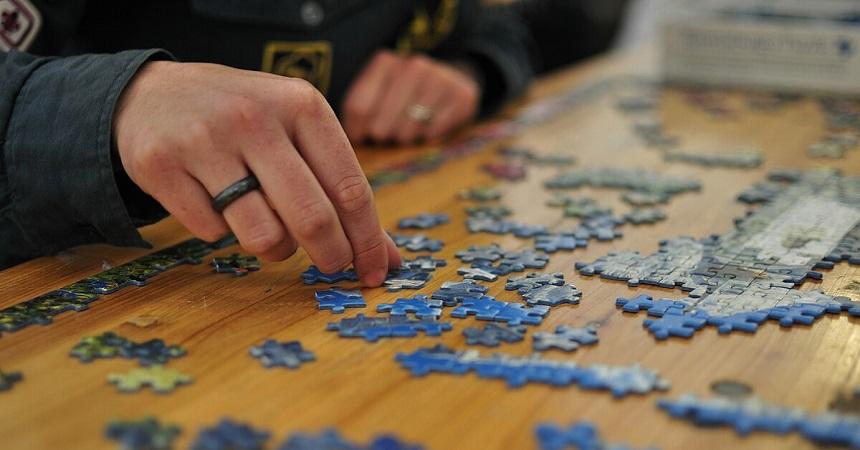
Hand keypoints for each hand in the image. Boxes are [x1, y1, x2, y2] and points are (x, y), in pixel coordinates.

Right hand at [113, 61, 400, 285]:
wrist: (150, 94)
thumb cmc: (244, 120)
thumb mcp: (297, 133)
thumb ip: (341, 189)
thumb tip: (387, 259)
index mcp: (300, 105)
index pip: (350, 188)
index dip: (368, 241)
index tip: (375, 273)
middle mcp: (255, 118)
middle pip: (312, 217)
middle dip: (331, 255)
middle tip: (331, 265)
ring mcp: (204, 140)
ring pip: (262, 235)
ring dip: (274, 248)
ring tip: (266, 227)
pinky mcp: (160, 165)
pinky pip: (210, 233)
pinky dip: (221, 232)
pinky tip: (214, 203)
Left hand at [342, 50, 479, 145]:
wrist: (450, 78)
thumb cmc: (402, 93)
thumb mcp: (377, 92)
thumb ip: (357, 111)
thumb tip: (351, 139)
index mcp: (385, 62)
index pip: (359, 106)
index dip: (356, 130)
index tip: (359, 139)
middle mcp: (414, 65)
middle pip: (382, 123)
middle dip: (381, 135)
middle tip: (385, 136)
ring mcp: (441, 79)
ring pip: (409, 129)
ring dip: (404, 137)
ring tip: (406, 131)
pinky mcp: (463, 96)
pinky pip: (435, 132)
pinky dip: (428, 136)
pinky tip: (427, 127)